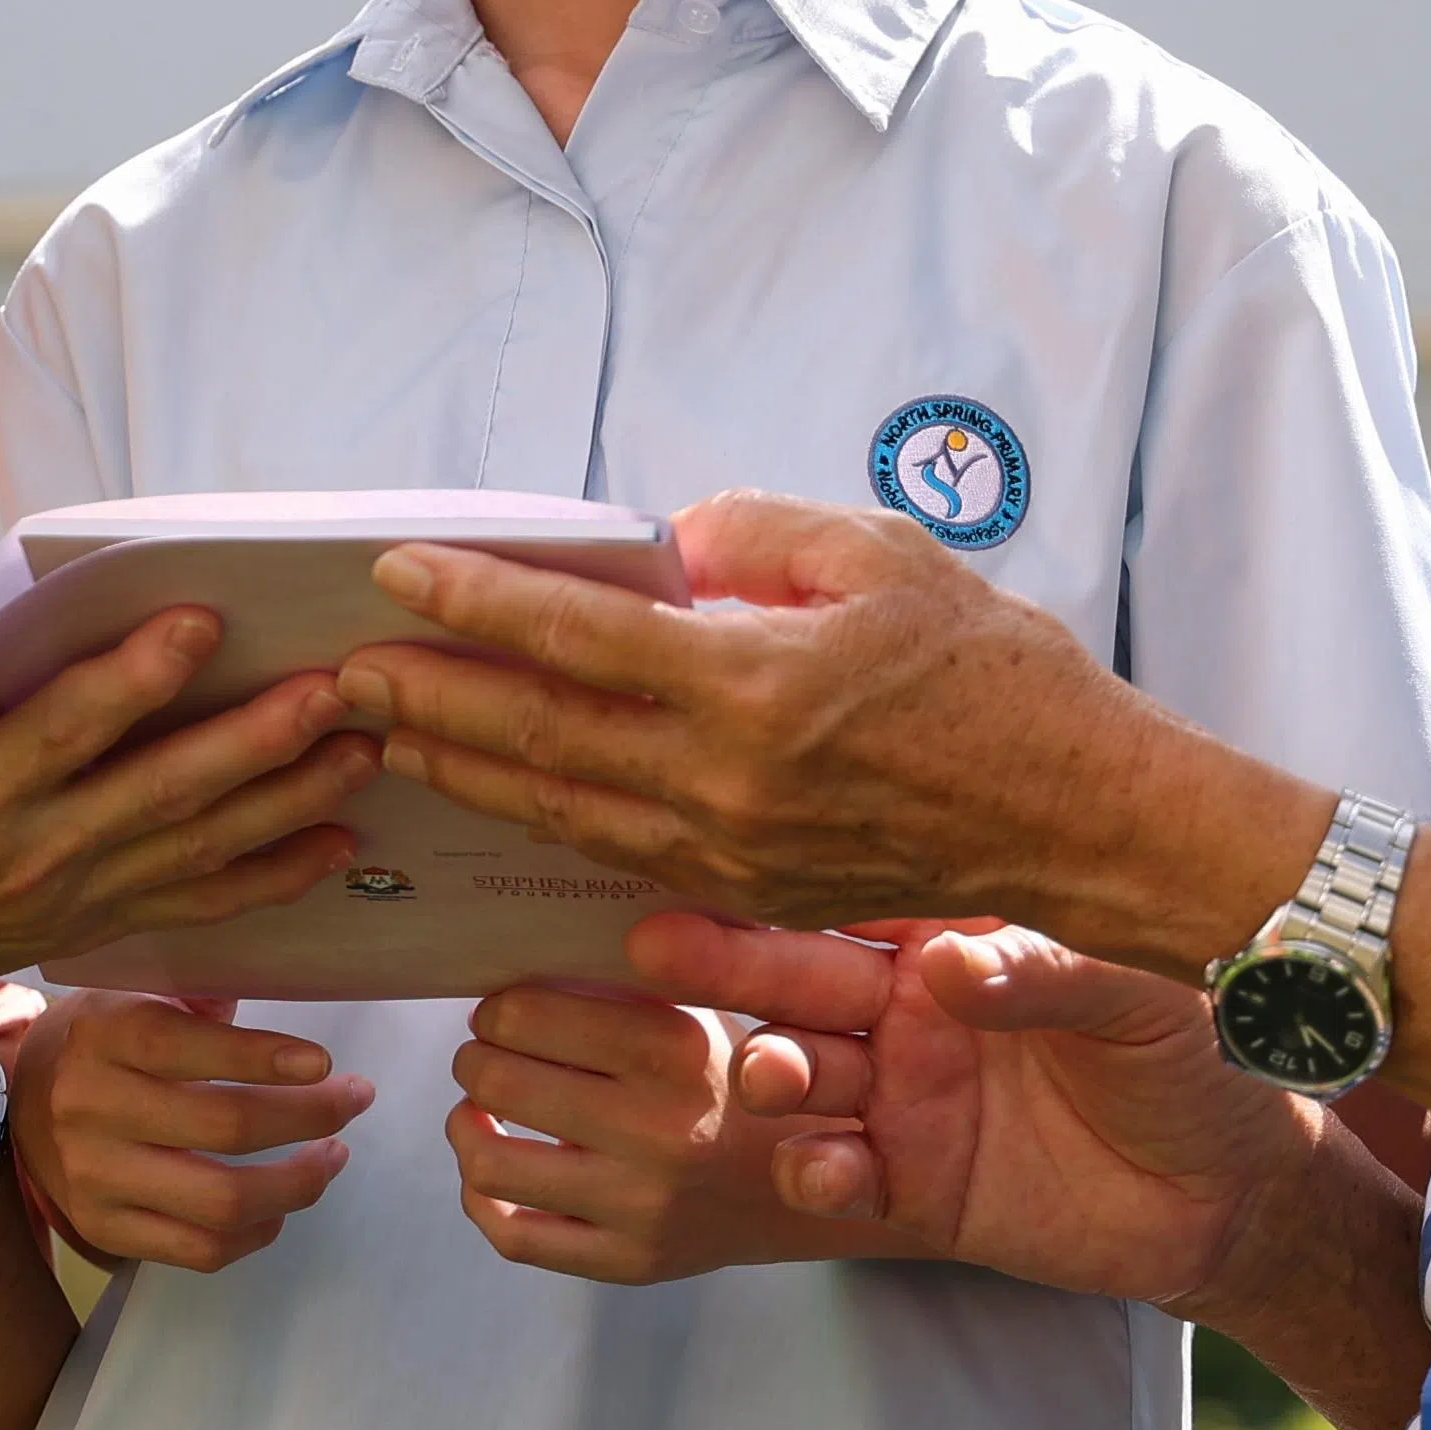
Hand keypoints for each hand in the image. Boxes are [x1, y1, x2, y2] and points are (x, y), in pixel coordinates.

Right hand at [0, 612, 369, 1075]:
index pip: (65, 729)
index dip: (136, 676)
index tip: (203, 621)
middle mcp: (28, 857)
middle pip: (161, 794)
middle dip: (257, 741)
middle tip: (336, 689)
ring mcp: (64, 902)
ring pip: (195, 852)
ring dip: (287, 805)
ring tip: (363, 754)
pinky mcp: (82, 929)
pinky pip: (191, 909)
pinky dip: (265, 882)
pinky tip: (331, 848)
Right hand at [14, 990, 369, 1271]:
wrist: (17, 1101)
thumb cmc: (99, 1039)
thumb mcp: (131, 995)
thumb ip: (199, 1000)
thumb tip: (278, 1030)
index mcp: (102, 1035)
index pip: (186, 1046)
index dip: (263, 1057)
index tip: (323, 1063)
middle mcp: (90, 1107)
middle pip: (224, 1127)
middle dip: (309, 1117)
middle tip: (352, 1101)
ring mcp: (94, 1178)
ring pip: (221, 1201)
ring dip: (297, 1184)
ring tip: (330, 1157)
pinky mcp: (101, 1229)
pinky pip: (199, 1249)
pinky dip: (256, 1232)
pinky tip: (280, 1204)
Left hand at [339, 493, 1320, 973]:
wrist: (1085, 822)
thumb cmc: (998, 673)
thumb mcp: (883, 556)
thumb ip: (756, 536)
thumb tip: (662, 545)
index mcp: (753, 686)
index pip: (576, 639)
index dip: (476, 602)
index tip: (396, 573)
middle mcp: (725, 783)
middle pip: (539, 740)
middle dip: (432, 700)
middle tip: (345, 671)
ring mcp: (731, 854)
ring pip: (560, 811)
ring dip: (466, 770)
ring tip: (391, 731)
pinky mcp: (750, 893)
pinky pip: (616, 853)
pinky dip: (542, 819)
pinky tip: (496, 796)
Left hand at [445, 973, 905, 1287]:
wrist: (812, 1180)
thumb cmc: (736, 1078)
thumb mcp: (701, 1013)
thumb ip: (623, 985)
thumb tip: (510, 960)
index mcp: (678, 1054)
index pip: (534, 1017)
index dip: (497, 1009)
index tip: (497, 1009)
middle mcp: (661, 1134)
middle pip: (502, 1084)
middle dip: (475, 1059)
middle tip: (482, 1052)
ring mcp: (642, 1209)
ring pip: (490, 1167)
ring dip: (465, 1126)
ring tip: (476, 1107)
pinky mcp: (628, 1263)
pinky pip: (514, 1237)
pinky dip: (480, 1198)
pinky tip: (490, 1166)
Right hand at [634, 912, 1316, 1313]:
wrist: (1234, 1193)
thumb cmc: (1196, 1057)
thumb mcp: (1142, 994)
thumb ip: (1047, 972)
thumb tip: (946, 961)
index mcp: (953, 934)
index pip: (852, 892)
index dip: (782, 875)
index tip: (709, 849)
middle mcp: (907, 1006)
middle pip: (795, 976)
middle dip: (725, 962)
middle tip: (658, 947)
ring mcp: (901, 1097)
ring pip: (797, 1073)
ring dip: (762, 1070)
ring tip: (764, 1074)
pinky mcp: (909, 1186)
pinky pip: (834, 1176)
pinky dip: (815, 1172)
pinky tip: (823, 1169)